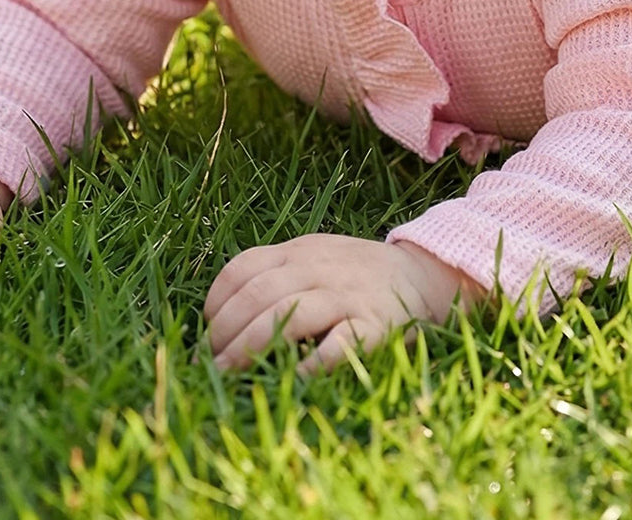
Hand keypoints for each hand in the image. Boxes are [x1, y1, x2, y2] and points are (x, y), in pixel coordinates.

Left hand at [203, 234, 483, 372]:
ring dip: (251, 346)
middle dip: (225, 332)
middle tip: (210, 365)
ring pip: (288, 313)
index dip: (216, 302)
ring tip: (229, 375)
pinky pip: (339, 344)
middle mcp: (320, 268)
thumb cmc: (357, 277)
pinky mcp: (375, 325)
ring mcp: (348, 295)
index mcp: (301, 251)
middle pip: (258, 293)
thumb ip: (277, 276)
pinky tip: (291, 379)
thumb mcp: (316, 260)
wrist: (425, 276)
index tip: (206, 333)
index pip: (244, 267)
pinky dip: (311, 363)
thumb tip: (221, 322)